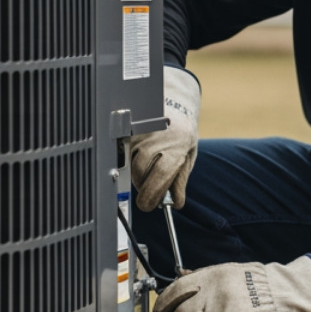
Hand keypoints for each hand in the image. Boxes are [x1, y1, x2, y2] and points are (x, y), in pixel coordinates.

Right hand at [132, 65, 200, 211]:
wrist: (175, 106)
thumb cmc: (182, 135)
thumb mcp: (188, 157)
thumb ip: (180, 180)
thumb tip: (175, 203)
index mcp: (177, 147)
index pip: (161, 177)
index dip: (152, 195)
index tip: (148, 206)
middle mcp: (158, 139)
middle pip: (140, 172)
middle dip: (143, 187)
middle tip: (149, 192)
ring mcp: (141, 133)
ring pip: (129, 164)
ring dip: (136, 175)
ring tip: (147, 172)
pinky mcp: (129, 129)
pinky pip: (122, 153)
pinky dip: (128, 162)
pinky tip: (138, 159)